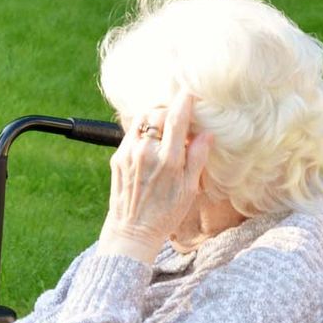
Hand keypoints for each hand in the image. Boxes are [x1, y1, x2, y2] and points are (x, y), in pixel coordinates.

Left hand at [98, 89, 214, 262]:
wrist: (132, 231)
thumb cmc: (165, 213)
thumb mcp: (189, 189)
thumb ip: (197, 158)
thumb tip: (206, 134)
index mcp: (168, 160)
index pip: (175, 118)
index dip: (184, 101)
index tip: (190, 92)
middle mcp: (145, 152)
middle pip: (156, 113)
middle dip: (169, 111)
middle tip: (179, 119)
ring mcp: (127, 153)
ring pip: (140, 120)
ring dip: (154, 118)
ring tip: (166, 129)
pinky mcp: (116, 157)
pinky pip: (131, 133)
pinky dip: (143, 131)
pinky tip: (152, 144)